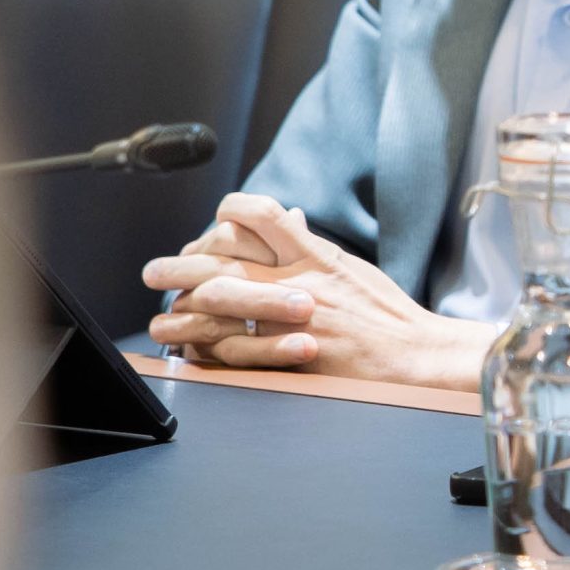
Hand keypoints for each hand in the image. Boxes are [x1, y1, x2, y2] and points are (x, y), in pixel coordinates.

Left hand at [141, 194, 492, 388]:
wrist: (416, 356)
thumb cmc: (387, 315)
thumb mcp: (351, 268)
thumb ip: (312, 245)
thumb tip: (290, 218)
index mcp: (315, 253)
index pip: (260, 214)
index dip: (224, 216)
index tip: (208, 231)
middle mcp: (300, 277)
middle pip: (226, 255)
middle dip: (182, 264)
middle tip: (153, 272)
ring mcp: (294, 315)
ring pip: (222, 299)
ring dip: (182, 308)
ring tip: (158, 318)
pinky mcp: (292, 352)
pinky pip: (236, 344)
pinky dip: (206, 346)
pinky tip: (187, 350)